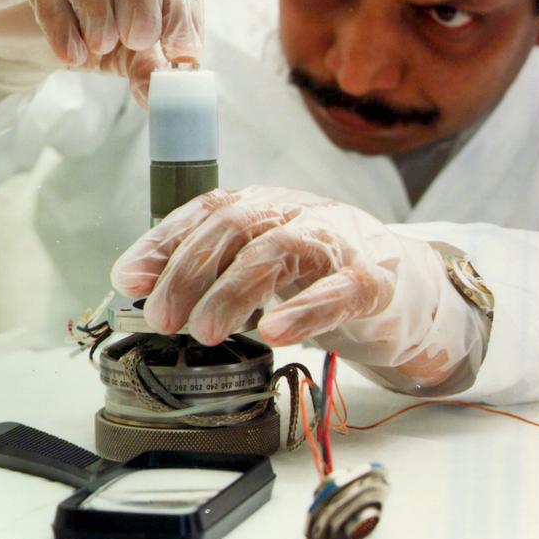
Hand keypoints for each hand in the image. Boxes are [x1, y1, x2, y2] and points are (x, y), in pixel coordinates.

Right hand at [0, 0, 202, 100]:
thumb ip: (143, 65)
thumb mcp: (122, 48)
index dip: (181, 5)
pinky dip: (57, 16)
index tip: (181, 52)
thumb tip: (160, 92)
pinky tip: (69, 51)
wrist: (7, 15)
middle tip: (140, 40)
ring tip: (100, 46)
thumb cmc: (81, 19)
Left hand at [110, 187, 487, 390]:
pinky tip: (277, 332)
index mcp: (268, 206)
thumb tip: (136, 283)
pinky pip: (340, 289)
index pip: (208, 210)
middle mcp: (299, 213)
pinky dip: (306, 309)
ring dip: (235, 290)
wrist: (410, 289)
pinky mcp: (376, 280)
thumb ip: (207, 271)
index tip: (129, 278)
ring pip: (281, 250)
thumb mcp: (261, 269)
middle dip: (190, 271)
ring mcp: (339, 242)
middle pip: (237, 225)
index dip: (164, 241)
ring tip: (206, 331)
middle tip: (164, 318)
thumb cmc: (323, 278)